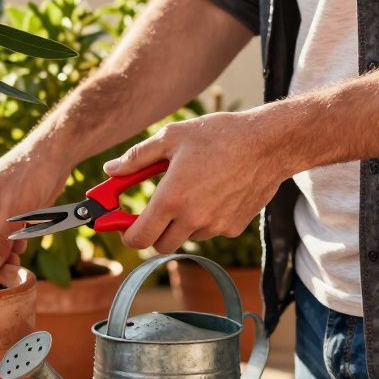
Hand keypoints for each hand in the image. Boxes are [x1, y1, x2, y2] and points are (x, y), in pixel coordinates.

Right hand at [0, 149, 68, 275]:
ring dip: (2, 254)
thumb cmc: (31, 172)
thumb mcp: (16, 209)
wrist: (55, 154)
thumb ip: (1, 239)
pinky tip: (23, 246)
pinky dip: (12, 244)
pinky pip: (4, 235)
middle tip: (6, 274)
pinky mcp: (8, 211)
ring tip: (16, 263)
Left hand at [104, 110, 292, 253]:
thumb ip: (136, 158)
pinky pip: (210, 230)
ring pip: (186, 236)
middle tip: (155, 208)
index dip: (126, 233)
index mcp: (171, 199)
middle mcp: (192, 218)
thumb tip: (111, 170)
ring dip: (181, 223)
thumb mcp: (171, 138)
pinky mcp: (234, 227)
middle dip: (152, 230)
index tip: (123, 222)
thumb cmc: (217, 135)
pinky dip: (205, 218)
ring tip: (192, 189)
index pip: (138, 238)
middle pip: (160, 244)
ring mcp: (215, 226)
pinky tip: (214, 192)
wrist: (268, 143)